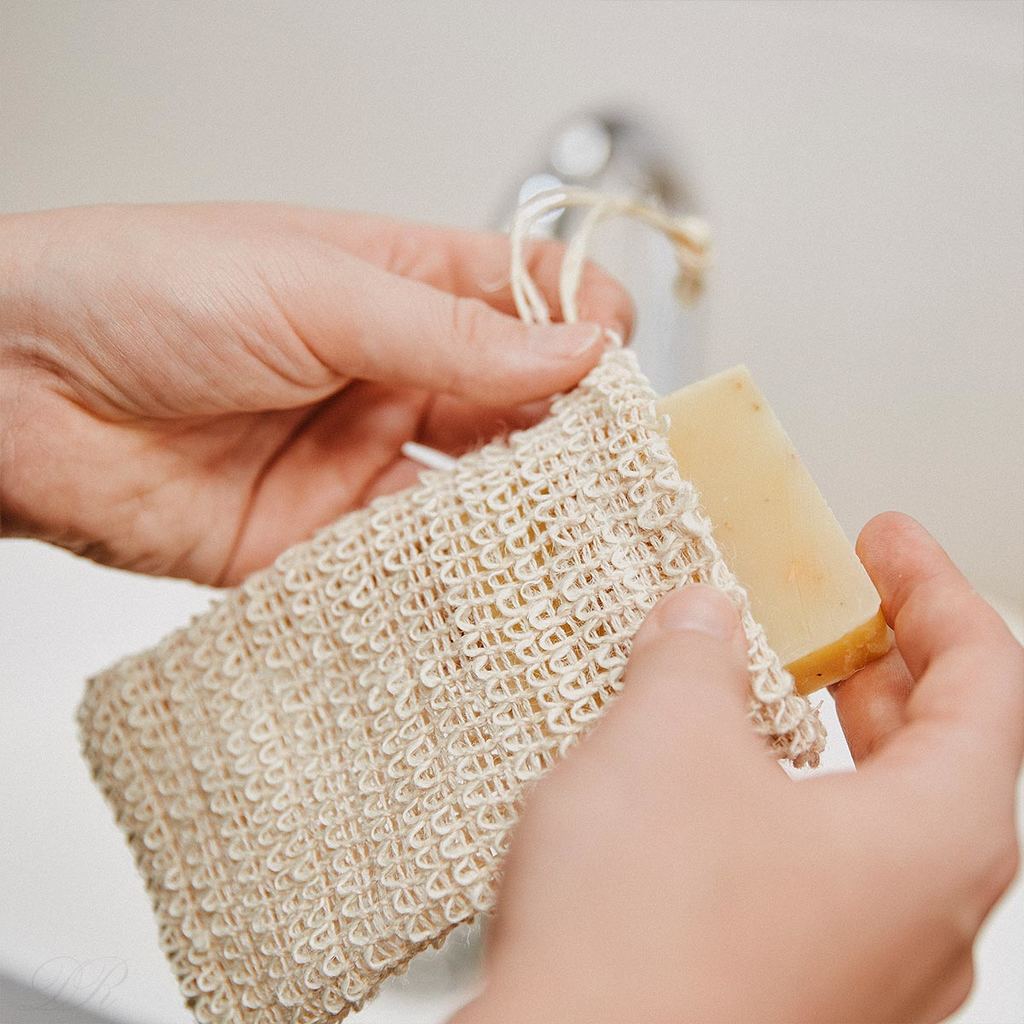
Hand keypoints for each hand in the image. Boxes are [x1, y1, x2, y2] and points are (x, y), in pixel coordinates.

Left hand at [0, 203, 629, 582]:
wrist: (11, 390)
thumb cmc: (139, 290)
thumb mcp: (315, 288)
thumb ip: (451, 331)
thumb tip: (577, 346)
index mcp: (397, 286)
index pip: (527, 305)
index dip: (583, 334)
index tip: (619, 378)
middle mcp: (391, 375)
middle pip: (516, 407)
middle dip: (568, 438)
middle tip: (619, 477)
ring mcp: (359, 461)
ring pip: (473, 494)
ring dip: (519, 514)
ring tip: (572, 538)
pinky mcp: (319, 541)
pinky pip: (405, 562)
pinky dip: (448, 575)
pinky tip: (488, 582)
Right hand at [456, 512, 1023, 1023]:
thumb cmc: (644, 940)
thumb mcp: (665, 736)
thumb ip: (696, 655)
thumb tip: (702, 621)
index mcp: (934, 842)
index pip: (986, 683)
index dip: (934, 591)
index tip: (883, 541)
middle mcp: (921, 921)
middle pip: (938, 754)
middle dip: (879, 660)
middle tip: (827, 601)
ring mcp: (858, 973)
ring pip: (869, 820)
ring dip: (819, 734)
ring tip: (755, 682)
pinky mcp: (785, 997)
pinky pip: (809, 874)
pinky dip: (774, 801)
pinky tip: (701, 783)